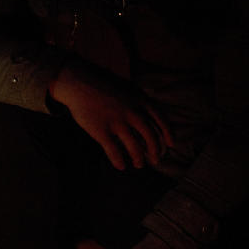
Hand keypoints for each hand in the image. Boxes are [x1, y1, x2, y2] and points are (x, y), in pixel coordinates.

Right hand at [49, 60, 174, 169]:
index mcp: (141, 101)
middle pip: (150, 138)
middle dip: (154, 151)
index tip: (171, 145)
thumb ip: (139, 100)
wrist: (78, 81)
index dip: (168, 135)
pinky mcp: (101, 131)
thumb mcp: (126, 86)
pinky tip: (121, 166)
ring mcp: (118, 124)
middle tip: (155, 159)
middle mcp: (133, 113)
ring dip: (138, 159)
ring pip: (135, 148)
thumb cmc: (101, 82)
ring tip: (138, 164)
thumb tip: (149, 113)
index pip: (161, 121)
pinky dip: (119, 161)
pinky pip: (114, 151)